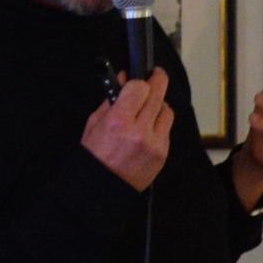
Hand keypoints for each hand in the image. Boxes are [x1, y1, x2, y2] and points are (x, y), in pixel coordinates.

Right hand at [83, 69, 173, 191]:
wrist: (102, 188)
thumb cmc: (94, 155)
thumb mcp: (95, 123)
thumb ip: (112, 99)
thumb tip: (125, 78)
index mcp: (118, 122)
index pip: (140, 88)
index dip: (140, 81)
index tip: (139, 78)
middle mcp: (139, 132)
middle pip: (158, 95)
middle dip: (157, 80)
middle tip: (156, 74)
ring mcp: (154, 144)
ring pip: (167, 111)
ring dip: (159, 104)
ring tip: (149, 105)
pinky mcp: (163, 154)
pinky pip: (167, 129)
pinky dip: (160, 123)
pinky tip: (149, 126)